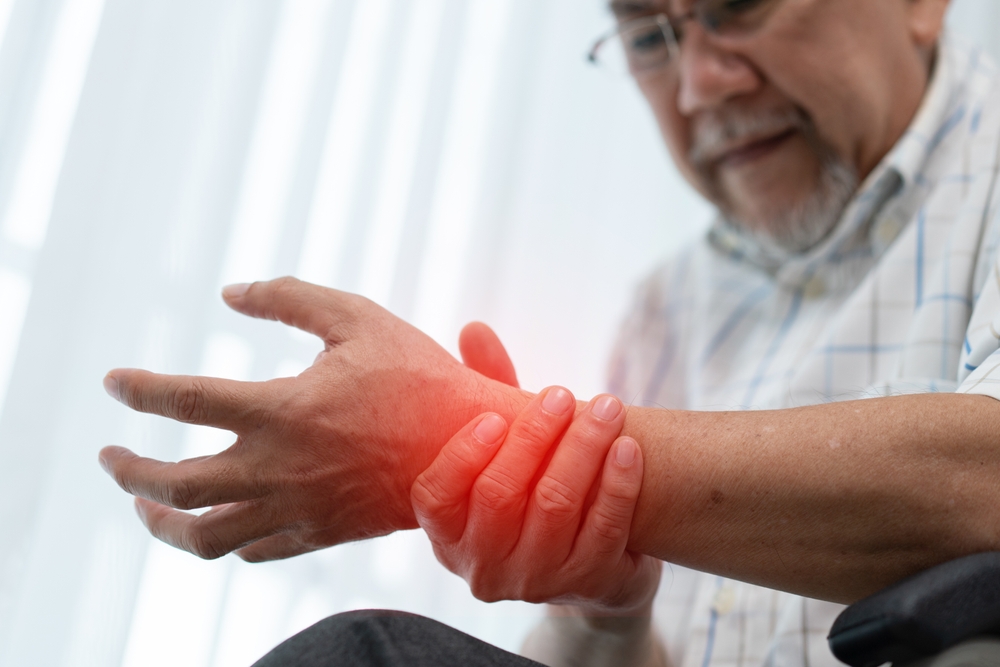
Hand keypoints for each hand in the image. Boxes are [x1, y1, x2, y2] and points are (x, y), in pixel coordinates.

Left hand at [99, 278, 529, 560]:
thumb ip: (290, 297)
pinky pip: (252, 551)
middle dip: (128, 471)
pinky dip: (221, 539)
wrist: (474, 447)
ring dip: (160, 522)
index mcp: (282, 409)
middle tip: (109, 457)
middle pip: (174, 483)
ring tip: (144, 506)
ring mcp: (296, 508)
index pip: (182, 400)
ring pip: (203, 535)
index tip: (115, 383)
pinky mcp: (319, 533)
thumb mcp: (358, 317)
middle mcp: (278, 467)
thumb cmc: (418, 376)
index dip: (138, 388)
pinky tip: (215, 521)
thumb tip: (230, 292)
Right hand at [411, 386, 660, 613]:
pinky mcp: (589, 586)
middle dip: (534, 438)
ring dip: (583, 449)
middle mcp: (482, 567)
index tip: (495, 416)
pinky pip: (603, 530)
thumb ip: (486, 389)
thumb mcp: (506, 444)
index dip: (463, 455)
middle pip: (500, 496)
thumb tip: (474, 329)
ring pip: (555, 507)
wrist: (598, 561)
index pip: (436, 497)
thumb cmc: (535, 486)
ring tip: (608, 408)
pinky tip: (629, 449)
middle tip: (563, 396)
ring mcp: (535, 583)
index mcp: (447, 533)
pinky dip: (617, 485)